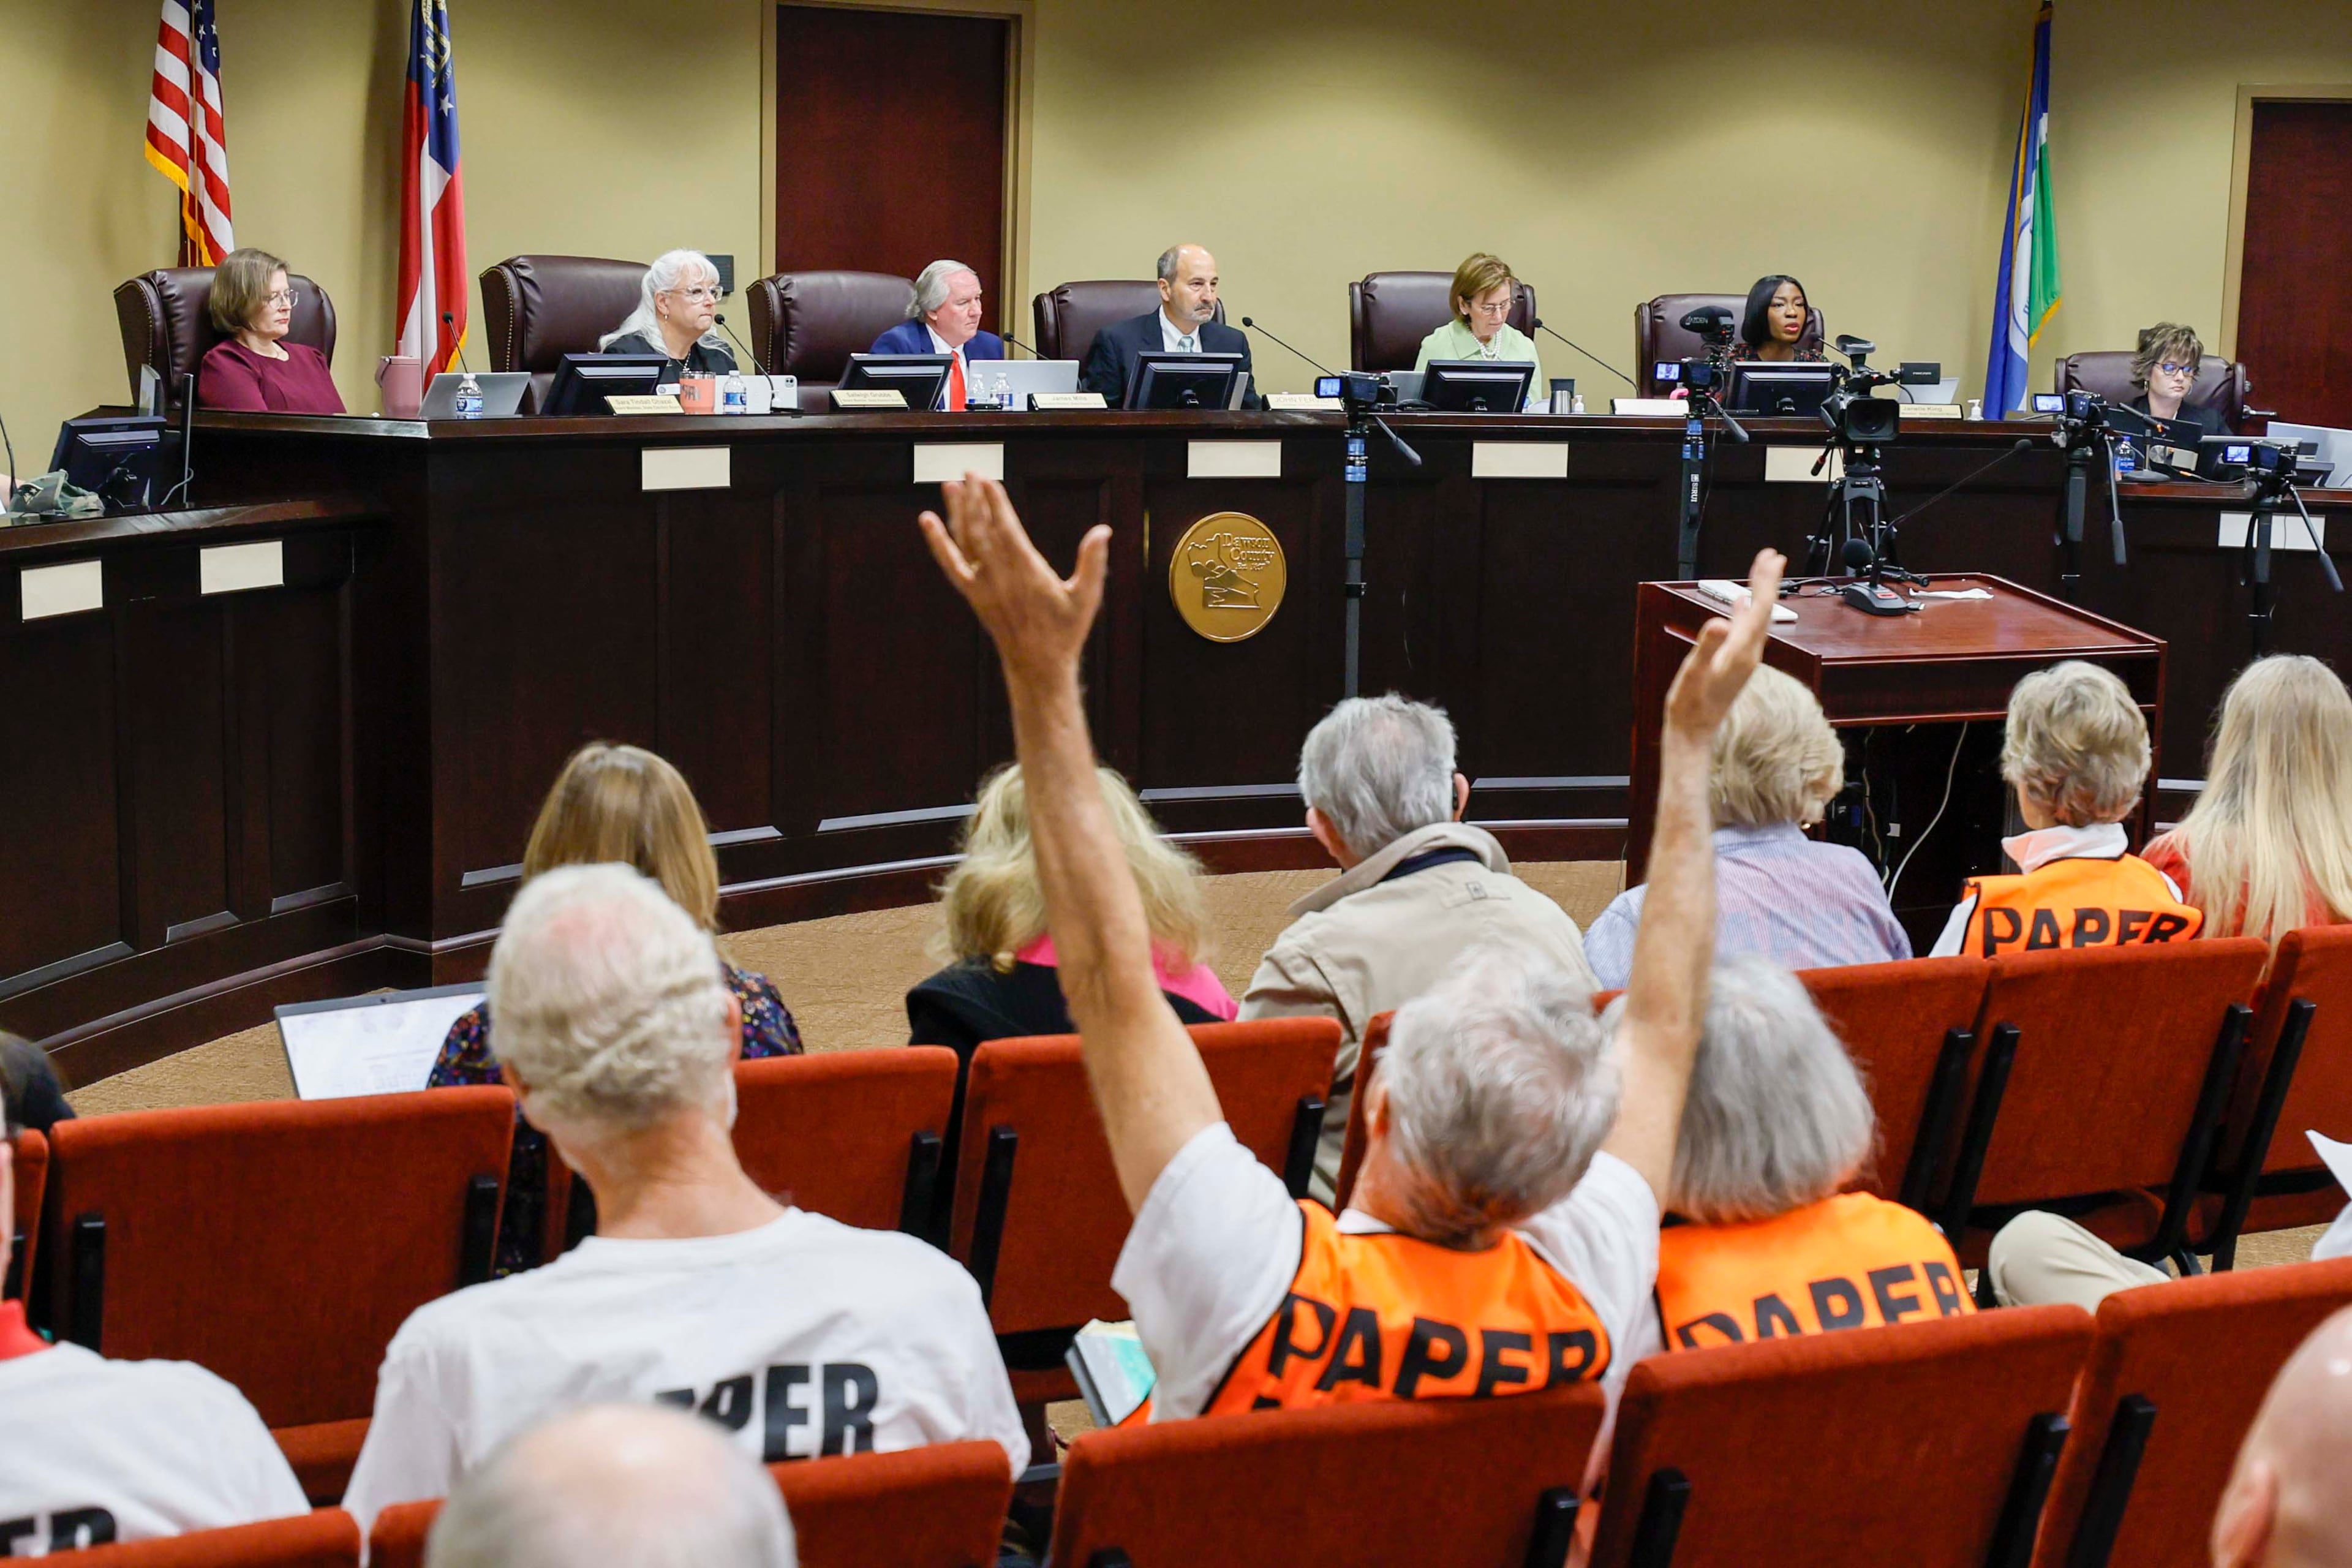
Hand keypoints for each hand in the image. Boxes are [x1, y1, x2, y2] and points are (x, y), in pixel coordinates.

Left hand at [919, 475, 1109, 685]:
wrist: (1037, 666)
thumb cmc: (1065, 632)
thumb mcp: (1086, 598)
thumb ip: (1093, 563)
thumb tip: (1103, 531)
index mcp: (1027, 574)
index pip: (1005, 531)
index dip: (995, 504)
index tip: (986, 480)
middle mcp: (1000, 577)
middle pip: (981, 531)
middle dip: (974, 499)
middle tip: (969, 470)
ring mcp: (983, 586)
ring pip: (965, 542)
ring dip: (956, 512)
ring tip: (950, 485)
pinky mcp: (973, 594)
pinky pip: (951, 564)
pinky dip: (938, 542)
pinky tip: (928, 521)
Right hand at [1664, 548, 1784, 737]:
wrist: (1693, 732)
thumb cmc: (1690, 705)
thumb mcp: (1693, 673)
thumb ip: (1707, 647)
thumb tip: (1720, 623)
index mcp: (1740, 652)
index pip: (1759, 609)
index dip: (1765, 582)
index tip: (1771, 559)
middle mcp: (1748, 653)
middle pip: (1764, 610)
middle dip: (1767, 581)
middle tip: (1772, 556)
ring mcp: (1743, 658)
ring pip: (1756, 618)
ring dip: (1759, 593)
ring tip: (1760, 573)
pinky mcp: (1735, 662)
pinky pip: (1745, 630)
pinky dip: (1745, 612)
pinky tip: (1740, 604)